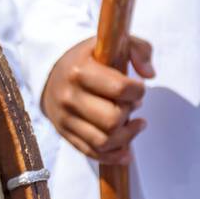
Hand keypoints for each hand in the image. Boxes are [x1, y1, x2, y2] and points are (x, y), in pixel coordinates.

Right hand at [42, 35, 154, 166]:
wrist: (50, 71)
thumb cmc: (89, 58)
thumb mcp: (113, 42)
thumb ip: (139, 50)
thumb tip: (149, 75)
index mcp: (80, 71)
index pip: (120, 89)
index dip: (138, 91)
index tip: (137, 88)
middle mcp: (69, 96)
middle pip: (112, 120)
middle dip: (130, 115)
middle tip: (134, 106)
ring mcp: (65, 117)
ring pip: (104, 141)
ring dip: (127, 137)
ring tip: (136, 125)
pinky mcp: (64, 132)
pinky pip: (91, 152)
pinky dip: (113, 156)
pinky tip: (126, 149)